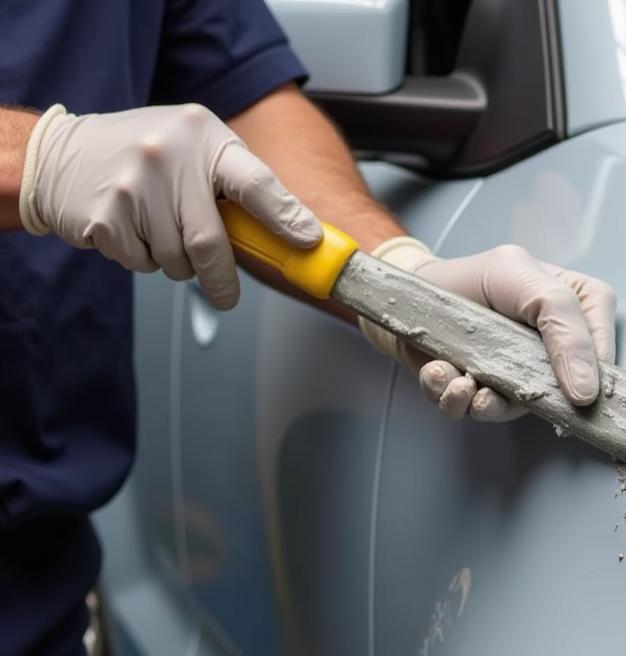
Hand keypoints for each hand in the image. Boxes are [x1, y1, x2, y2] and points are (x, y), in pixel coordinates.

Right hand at [19, 103, 321, 309]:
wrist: (61, 155)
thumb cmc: (143, 158)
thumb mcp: (194, 150)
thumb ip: (238, 185)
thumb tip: (296, 232)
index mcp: (202, 135)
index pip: (255, 183)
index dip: (286, 217)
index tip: (308, 242)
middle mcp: (168, 154)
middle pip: (211, 242)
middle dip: (221, 279)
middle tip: (225, 295)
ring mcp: (133, 184)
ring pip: (177, 260)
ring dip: (176, 263)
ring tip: (158, 231)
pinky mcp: (105, 215)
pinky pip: (143, 263)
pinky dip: (143, 260)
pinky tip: (131, 231)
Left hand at [359, 238, 615, 420]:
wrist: (416, 297)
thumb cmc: (474, 279)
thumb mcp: (523, 279)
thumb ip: (562, 322)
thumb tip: (587, 392)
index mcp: (576, 310)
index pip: (603, 351)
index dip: (592, 376)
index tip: (577, 396)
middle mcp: (551, 351)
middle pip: (559, 395)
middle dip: (522, 395)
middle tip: (496, 391)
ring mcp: (517, 376)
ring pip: (511, 410)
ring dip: (480, 402)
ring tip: (461, 384)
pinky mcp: (482, 393)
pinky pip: (472, 411)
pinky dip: (452, 398)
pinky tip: (440, 374)